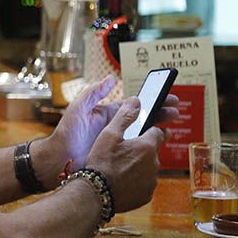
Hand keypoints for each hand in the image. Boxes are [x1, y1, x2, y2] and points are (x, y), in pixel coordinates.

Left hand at [42, 75, 181, 181]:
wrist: (60, 159)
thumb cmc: (67, 133)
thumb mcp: (79, 108)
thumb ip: (94, 92)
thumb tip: (111, 78)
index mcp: (110, 114)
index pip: (136, 104)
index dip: (153, 100)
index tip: (169, 96)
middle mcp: (117, 126)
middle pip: (145, 117)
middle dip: (162, 112)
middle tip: (177, 111)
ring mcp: (120, 142)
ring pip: (146, 133)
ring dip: (160, 127)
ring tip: (173, 124)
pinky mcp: (119, 156)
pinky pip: (139, 150)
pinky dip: (152, 146)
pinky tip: (162, 144)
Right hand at [85, 98, 165, 212]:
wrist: (95, 193)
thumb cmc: (100, 162)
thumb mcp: (109, 134)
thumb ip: (125, 116)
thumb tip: (136, 100)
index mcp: (147, 146)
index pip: (159, 132)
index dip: (150, 131)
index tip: (143, 132)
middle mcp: (155, 163)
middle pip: (153, 151)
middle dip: (143, 150)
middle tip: (124, 152)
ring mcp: (152, 180)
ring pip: (149, 168)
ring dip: (140, 166)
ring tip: (120, 168)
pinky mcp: (147, 195)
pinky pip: (145, 184)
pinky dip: (136, 181)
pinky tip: (122, 181)